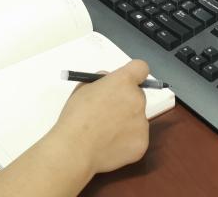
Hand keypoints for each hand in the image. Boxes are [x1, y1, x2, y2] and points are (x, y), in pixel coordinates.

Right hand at [49, 59, 150, 176]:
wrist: (75, 149)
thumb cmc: (75, 116)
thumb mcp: (83, 88)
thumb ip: (101, 81)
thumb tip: (110, 83)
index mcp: (123, 82)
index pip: (141, 68)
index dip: (133, 74)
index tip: (125, 83)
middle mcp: (137, 99)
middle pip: (138, 95)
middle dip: (126, 101)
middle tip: (109, 113)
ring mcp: (142, 123)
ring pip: (137, 118)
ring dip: (126, 122)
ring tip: (105, 134)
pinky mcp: (142, 143)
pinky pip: (136, 137)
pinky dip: (126, 141)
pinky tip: (110, 146)